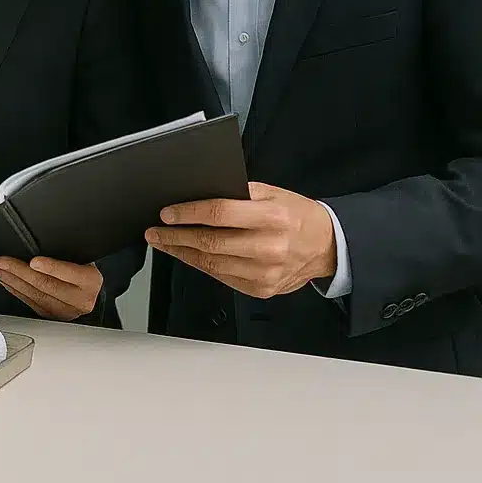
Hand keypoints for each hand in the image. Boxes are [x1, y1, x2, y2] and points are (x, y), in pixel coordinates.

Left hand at [0, 257, 102, 319]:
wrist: (88, 288)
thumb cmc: (82, 267)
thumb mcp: (81, 255)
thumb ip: (65, 252)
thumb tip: (37, 241)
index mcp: (90, 281)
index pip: (70, 273)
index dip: (51, 267)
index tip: (34, 261)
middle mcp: (79, 300)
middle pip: (46, 285)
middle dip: (19, 271)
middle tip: (1, 262)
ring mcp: (64, 311)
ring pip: (33, 295)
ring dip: (9, 279)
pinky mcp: (51, 316)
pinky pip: (28, 301)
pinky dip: (13, 288)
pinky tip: (2, 279)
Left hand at [145, 181, 336, 298]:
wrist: (327, 246)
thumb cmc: (295, 215)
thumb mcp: (271, 193)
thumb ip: (237, 193)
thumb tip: (196, 193)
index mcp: (273, 217)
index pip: (219, 214)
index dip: (188, 214)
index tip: (166, 214)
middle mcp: (269, 247)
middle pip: (210, 243)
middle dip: (175, 237)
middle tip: (154, 232)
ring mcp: (265, 273)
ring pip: (211, 264)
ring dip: (182, 253)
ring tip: (164, 243)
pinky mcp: (261, 289)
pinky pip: (221, 277)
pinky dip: (200, 265)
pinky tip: (186, 256)